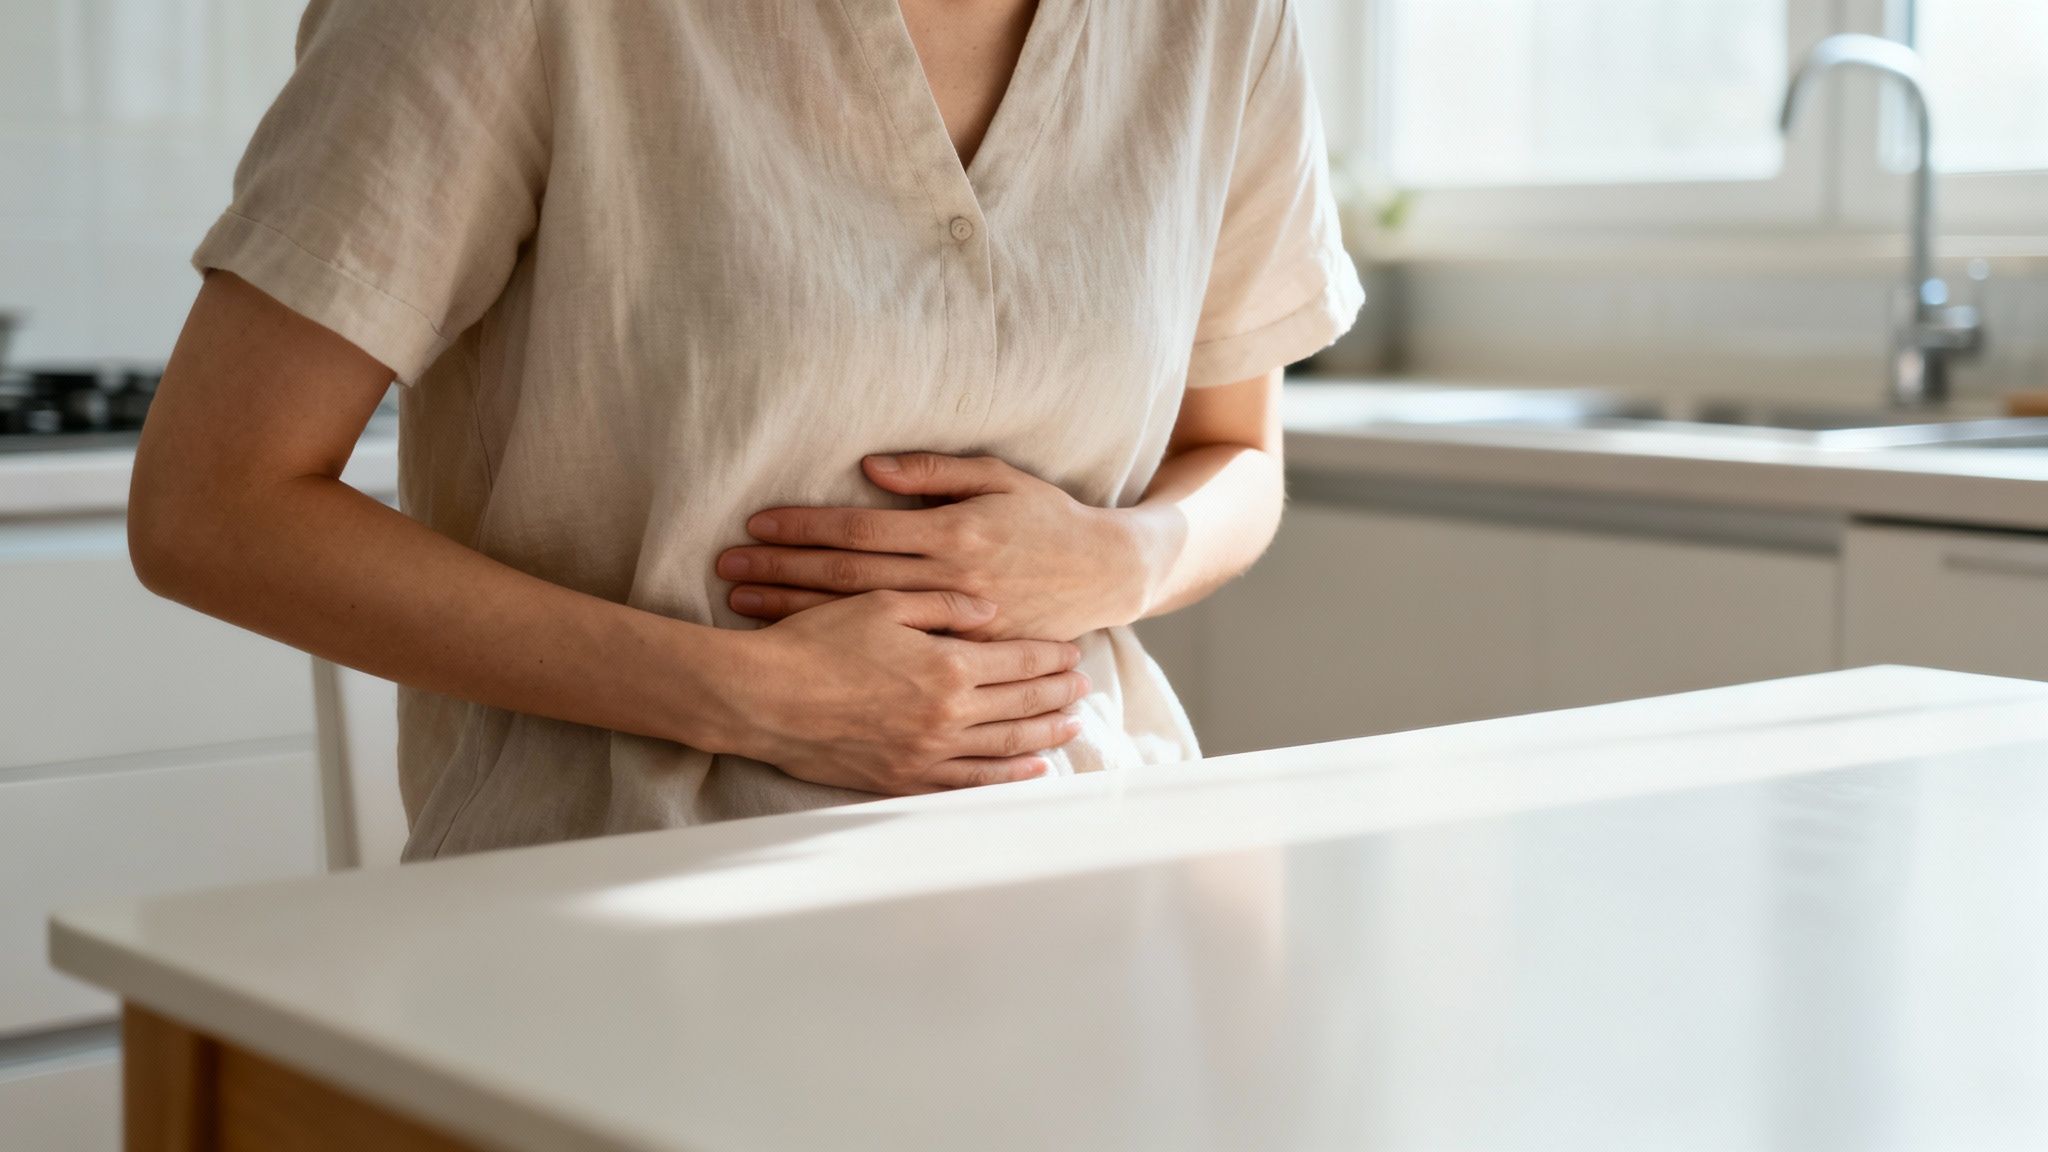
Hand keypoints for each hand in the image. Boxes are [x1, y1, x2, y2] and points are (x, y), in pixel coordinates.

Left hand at [718, 454, 1147, 641]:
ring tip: (744, 606)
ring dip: (798, 611)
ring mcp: (956, 625)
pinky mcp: (966, 655)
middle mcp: (949, 583)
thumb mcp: (1000, 479)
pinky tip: (805, 647)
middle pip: (848, 578)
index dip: (805, 528)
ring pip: (861, 619)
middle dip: (782, 572)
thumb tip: (872, 468)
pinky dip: (846, 650)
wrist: (1104, 573)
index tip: (756, 525)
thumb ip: (935, 472)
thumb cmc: (1048, 519)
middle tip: (727, 570)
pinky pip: (895, 655)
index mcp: (953, 534)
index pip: (861, 531)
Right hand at [718, 589, 1090, 793]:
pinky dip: (1007, 777)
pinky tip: (1030, 770)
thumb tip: (990, 610)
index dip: (1051, 654)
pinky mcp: (905, 779)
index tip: (1072, 650)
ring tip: (1071, 726)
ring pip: (1006, 746)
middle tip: (1085, 686)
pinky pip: (971, 783)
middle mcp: (948, 713)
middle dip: (1058, 693)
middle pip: (1023, 703)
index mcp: (947, 664)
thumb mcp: (882, 603)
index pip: (1019, 659)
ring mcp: (928, 752)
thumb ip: (943, 605)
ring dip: (1045, 735)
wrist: (762, 698)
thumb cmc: (816, 642)